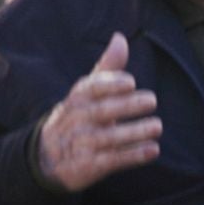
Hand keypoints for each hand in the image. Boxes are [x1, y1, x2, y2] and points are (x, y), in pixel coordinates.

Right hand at [35, 34, 160, 192]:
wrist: (46, 158)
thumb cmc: (76, 116)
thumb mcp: (86, 91)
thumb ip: (107, 67)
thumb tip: (120, 38)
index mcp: (77, 98)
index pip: (91, 88)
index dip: (111, 84)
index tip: (131, 82)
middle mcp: (78, 120)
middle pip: (102, 111)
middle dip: (127, 106)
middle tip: (152, 100)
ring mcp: (82, 144)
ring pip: (109, 137)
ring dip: (134, 132)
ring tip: (157, 126)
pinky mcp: (89, 166)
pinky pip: (112, 160)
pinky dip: (132, 156)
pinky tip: (153, 150)